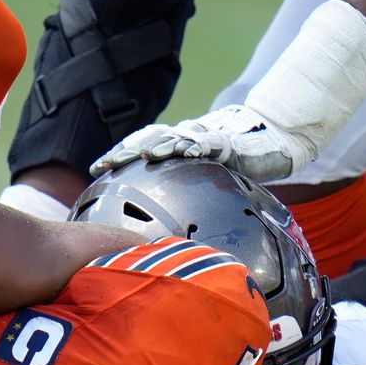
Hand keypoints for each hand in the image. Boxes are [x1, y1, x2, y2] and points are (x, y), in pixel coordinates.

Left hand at [90, 104, 312, 183]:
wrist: (270, 140)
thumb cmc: (234, 162)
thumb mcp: (202, 181)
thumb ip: (181, 194)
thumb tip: (154, 226)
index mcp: (174, 146)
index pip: (139, 147)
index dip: (118, 155)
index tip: (96, 168)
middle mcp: (185, 138)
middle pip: (150, 140)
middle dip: (127, 151)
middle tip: (108, 162)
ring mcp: (204, 138)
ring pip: (177, 138)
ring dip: (160, 144)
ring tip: (145, 154)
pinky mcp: (227, 142)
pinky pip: (211, 143)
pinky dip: (198, 146)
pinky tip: (187, 152)